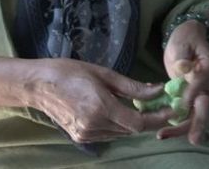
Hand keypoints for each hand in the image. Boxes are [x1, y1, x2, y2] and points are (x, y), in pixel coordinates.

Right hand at [26, 58, 170, 143]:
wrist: (38, 85)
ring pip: (121, 133)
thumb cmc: (70, 72)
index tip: (170, 110)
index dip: (156, 118)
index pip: (138, 123)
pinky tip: (119, 111)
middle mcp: (94, 125)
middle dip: (148, 119)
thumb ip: (132, 87)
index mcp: (100, 107)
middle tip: (160, 106)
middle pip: (131, 129)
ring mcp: (86, 134)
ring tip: (141, 106)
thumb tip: (157, 91)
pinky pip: (108, 133)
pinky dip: (118, 124)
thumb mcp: (104, 74)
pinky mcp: (81, 137)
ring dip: (133, 122)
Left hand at [157, 19, 208, 145]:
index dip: (190, 95)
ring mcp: (201, 94)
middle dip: (198, 124)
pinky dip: (174, 123)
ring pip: (195, 115)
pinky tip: (159, 129)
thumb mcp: (182, 42)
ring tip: (164, 136)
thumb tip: (183, 69)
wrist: (189, 39)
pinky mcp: (191, 100)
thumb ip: (182, 57)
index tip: (178, 107)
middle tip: (193, 140)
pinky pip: (186, 115)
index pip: (201, 84)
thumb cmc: (186, 39)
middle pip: (205, 107)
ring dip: (182, 128)